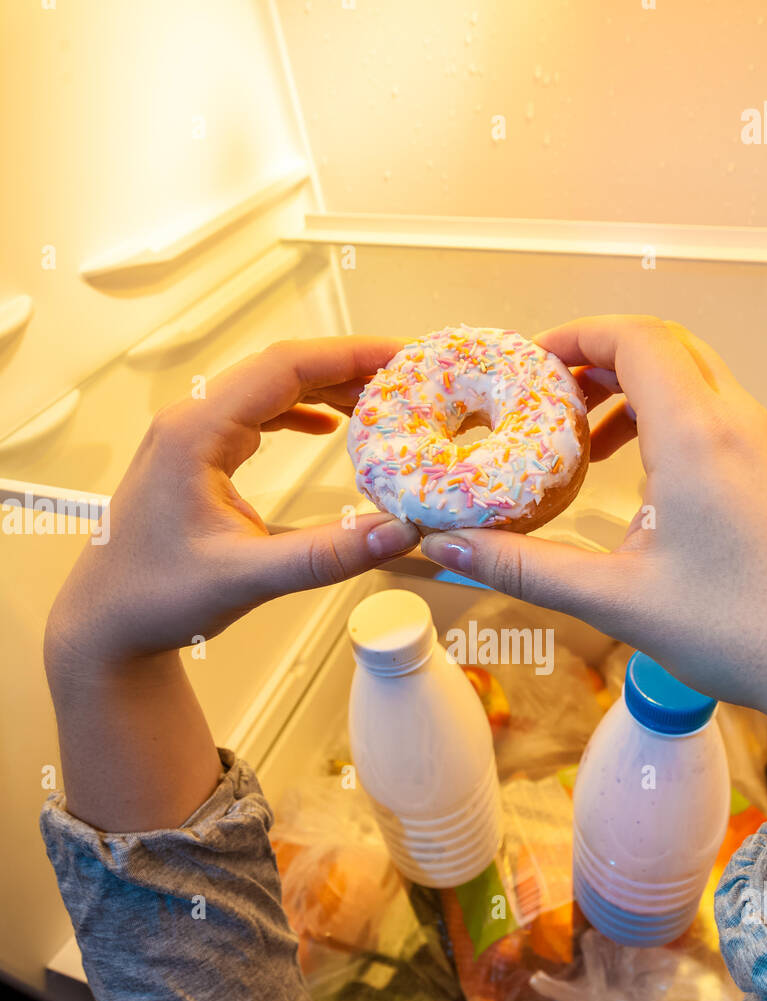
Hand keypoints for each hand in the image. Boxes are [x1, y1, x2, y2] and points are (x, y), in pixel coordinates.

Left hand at [46, 337, 417, 669]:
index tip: (398, 356)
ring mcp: (192, 438)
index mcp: (195, 434)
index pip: (285, 366)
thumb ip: (327, 556)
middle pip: (281, 369)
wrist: (106, 623)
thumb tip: (395, 534)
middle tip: (404, 377)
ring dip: (326, 389)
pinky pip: (257, 415)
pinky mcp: (198, 459)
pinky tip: (327, 426)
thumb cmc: (152, 597)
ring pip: (270, 389)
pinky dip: (300, 413)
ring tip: (379, 400)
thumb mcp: (248, 578)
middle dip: (347, 367)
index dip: (349, 355)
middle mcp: (190, 424)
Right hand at [422, 315, 766, 750]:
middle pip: (666, 350)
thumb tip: (449, 551)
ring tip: (589, 450)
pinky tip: (649, 488)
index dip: (577, 336)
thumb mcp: (618, 602)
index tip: (533, 361)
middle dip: (601, 362)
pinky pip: (722, 421)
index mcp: (697, 435)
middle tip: (551, 401)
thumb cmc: (747, 632)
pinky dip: (673, 427)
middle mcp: (740, 426)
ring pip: (697, 385)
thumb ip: (526, 569)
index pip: (635, 337)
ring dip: (637, 399)